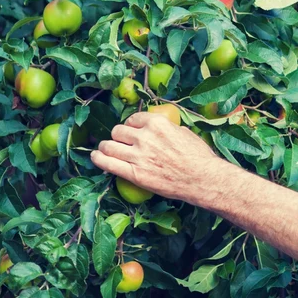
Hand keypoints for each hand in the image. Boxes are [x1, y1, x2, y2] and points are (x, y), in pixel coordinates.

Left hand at [91, 111, 229, 204]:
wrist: (201, 178)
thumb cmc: (198, 155)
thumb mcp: (184, 132)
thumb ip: (166, 128)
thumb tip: (157, 129)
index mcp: (158, 123)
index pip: (133, 119)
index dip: (131, 125)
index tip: (131, 131)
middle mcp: (144, 137)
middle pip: (118, 131)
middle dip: (118, 135)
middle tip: (120, 142)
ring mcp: (138, 156)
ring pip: (109, 146)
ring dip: (105, 146)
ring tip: (104, 149)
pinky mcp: (134, 174)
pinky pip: (108, 164)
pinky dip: (98, 159)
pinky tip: (96, 157)